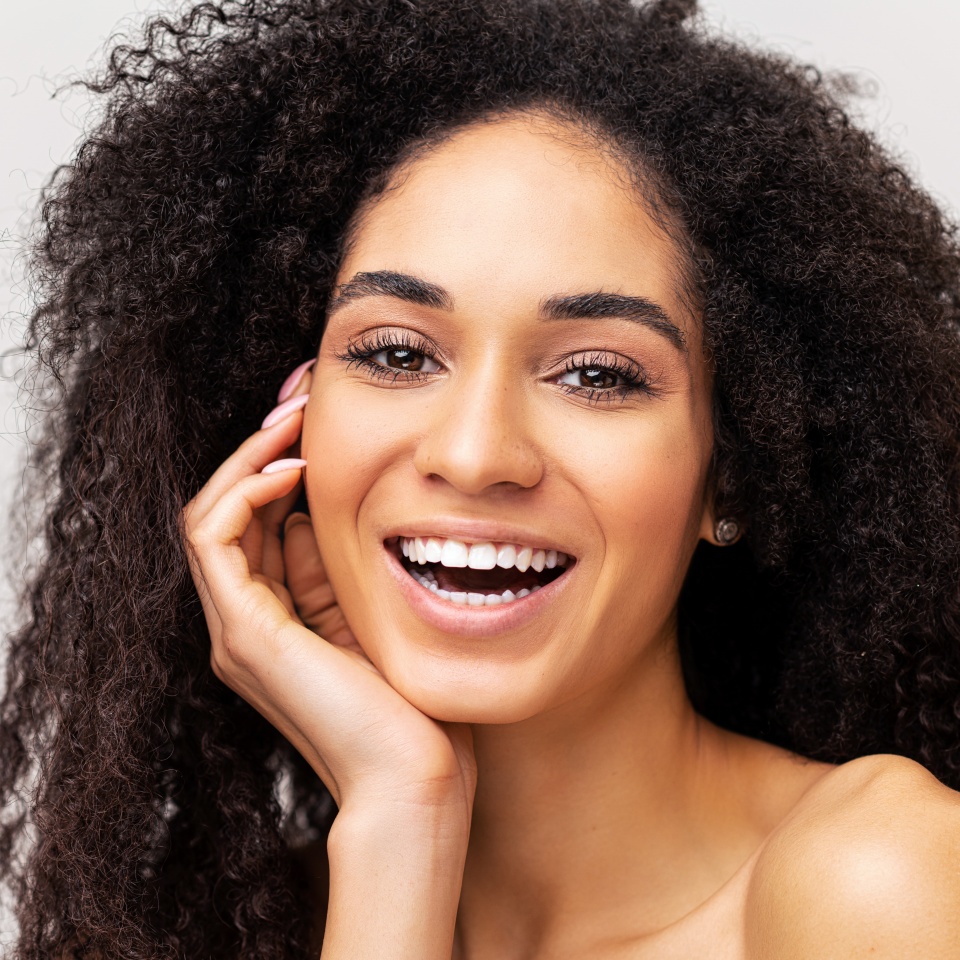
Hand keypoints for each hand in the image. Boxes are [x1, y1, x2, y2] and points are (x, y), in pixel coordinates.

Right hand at [181, 381, 476, 823]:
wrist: (414, 776)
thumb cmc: (409, 703)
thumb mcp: (366, 615)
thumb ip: (327, 572)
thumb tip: (304, 516)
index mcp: (275, 617)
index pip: (254, 521)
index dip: (277, 463)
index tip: (315, 416)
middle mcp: (245, 621)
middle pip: (227, 511)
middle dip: (261, 447)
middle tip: (300, 397)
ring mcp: (239, 629)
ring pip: (210, 516)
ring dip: (248, 458)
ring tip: (293, 418)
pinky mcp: (247, 633)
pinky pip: (214, 538)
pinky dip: (245, 491)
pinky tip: (294, 467)